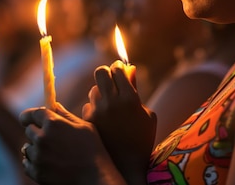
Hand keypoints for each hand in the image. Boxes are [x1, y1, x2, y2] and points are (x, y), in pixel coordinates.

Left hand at [19, 104, 124, 184]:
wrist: (94, 176)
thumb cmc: (93, 148)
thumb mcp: (84, 126)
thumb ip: (66, 115)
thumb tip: (54, 106)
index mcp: (53, 123)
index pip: (31, 114)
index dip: (29, 116)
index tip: (28, 119)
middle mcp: (42, 138)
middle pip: (29, 130)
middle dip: (37, 131)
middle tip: (49, 137)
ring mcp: (37, 156)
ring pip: (27, 147)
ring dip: (35, 148)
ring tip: (52, 152)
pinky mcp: (36, 172)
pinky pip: (27, 163)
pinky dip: (33, 162)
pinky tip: (47, 162)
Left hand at [83, 61, 156, 184]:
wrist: (127, 166)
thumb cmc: (142, 139)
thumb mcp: (147, 114)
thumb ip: (136, 89)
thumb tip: (130, 68)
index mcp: (130, 98)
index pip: (118, 69)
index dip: (118, 68)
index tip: (119, 71)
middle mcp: (113, 102)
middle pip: (101, 72)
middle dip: (106, 74)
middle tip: (110, 80)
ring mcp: (98, 112)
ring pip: (93, 90)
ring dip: (100, 94)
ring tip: (109, 107)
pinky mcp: (87, 122)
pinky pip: (88, 106)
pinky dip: (94, 110)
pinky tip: (102, 121)